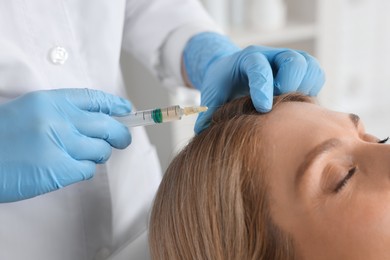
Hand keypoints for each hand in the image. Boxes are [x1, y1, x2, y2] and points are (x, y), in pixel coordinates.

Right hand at [0, 88, 131, 201]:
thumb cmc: (2, 137)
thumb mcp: (30, 111)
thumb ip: (63, 113)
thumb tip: (98, 119)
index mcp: (49, 101)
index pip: (94, 98)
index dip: (115, 105)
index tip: (127, 110)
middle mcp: (57, 119)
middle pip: (106, 126)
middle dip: (120, 134)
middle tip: (122, 140)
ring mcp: (58, 144)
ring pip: (100, 150)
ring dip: (96, 155)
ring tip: (80, 156)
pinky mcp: (58, 170)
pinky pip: (87, 170)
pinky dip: (82, 170)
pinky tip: (66, 169)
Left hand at [183, 32, 324, 133]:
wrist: (235, 70)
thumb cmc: (224, 84)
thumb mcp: (213, 95)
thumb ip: (208, 113)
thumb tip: (202, 134)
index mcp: (247, 59)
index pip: (258, 66)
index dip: (262, 86)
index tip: (262, 108)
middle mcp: (270, 55)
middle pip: (292, 60)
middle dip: (288, 85)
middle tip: (277, 105)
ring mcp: (287, 60)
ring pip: (308, 65)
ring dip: (303, 88)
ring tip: (289, 105)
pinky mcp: (301, 68)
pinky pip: (316, 74)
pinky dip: (312, 88)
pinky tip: (298, 104)